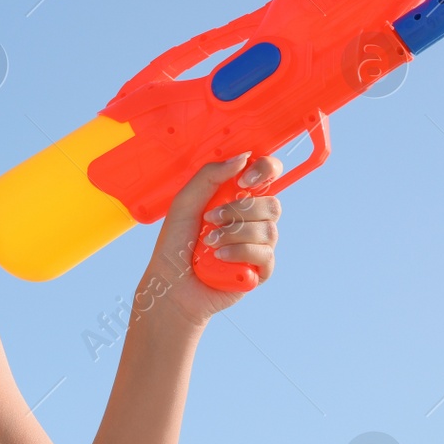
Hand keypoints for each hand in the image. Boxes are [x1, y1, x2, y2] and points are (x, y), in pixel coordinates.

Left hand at [137, 152, 283, 328]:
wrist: (171, 285)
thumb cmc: (175, 246)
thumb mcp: (184, 204)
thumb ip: (209, 176)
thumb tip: (243, 157)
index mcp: (236, 198)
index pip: (267, 174)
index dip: (265, 170)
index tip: (244, 180)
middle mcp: (251, 219)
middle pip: (272, 203)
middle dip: (239, 211)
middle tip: (211, 219)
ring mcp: (258, 244)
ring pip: (269, 229)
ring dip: (234, 234)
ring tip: (209, 244)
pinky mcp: (260, 269)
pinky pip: (265, 254)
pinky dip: (239, 253)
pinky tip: (219, 258)